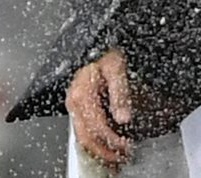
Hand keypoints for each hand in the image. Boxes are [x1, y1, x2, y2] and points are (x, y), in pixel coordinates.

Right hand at [65, 50, 132, 169]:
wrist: (96, 43)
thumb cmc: (106, 52)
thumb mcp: (117, 68)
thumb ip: (120, 94)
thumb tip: (123, 118)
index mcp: (83, 94)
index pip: (97, 127)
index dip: (112, 140)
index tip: (126, 147)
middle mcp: (75, 101)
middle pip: (86, 137)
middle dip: (104, 151)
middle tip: (122, 157)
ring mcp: (73, 104)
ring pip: (81, 136)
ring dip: (98, 150)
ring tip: (113, 157)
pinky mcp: (76, 104)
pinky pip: (81, 129)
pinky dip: (93, 141)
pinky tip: (103, 145)